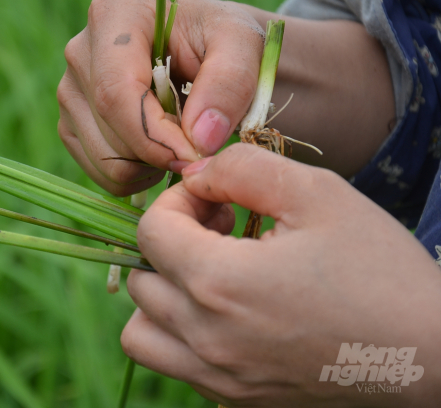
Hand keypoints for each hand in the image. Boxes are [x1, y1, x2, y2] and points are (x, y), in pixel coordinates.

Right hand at [57, 0, 264, 194]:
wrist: (207, 48)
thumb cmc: (224, 41)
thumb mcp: (244, 45)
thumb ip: (230, 84)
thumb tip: (199, 139)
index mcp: (114, 16)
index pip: (117, 93)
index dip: (155, 136)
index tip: (195, 156)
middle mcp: (80, 51)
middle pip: (110, 130)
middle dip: (160, 155)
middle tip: (198, 145)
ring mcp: (70, 90)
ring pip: (104, 159)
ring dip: (150, 168)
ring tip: (180, 143)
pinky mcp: (70, 122)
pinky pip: (98, 171)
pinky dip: (134, 177)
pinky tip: (159, 153)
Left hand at [122, 143, 440, 406]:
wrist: (429, 355)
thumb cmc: (378, 270)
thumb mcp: (317, 193)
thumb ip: (242, 167)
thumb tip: (194, 173)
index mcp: (220, 284)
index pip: (150, 231)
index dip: (176, 202)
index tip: (214, 199)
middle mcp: (206, 339)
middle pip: (140, 279)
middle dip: (170, 242)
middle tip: (219, 231)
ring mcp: (218, 377)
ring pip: (141, 332)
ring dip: (161, 295)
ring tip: (209, 275)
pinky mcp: (234, 400)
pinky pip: (175, 364)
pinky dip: (181, 334)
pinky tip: (229, 313)